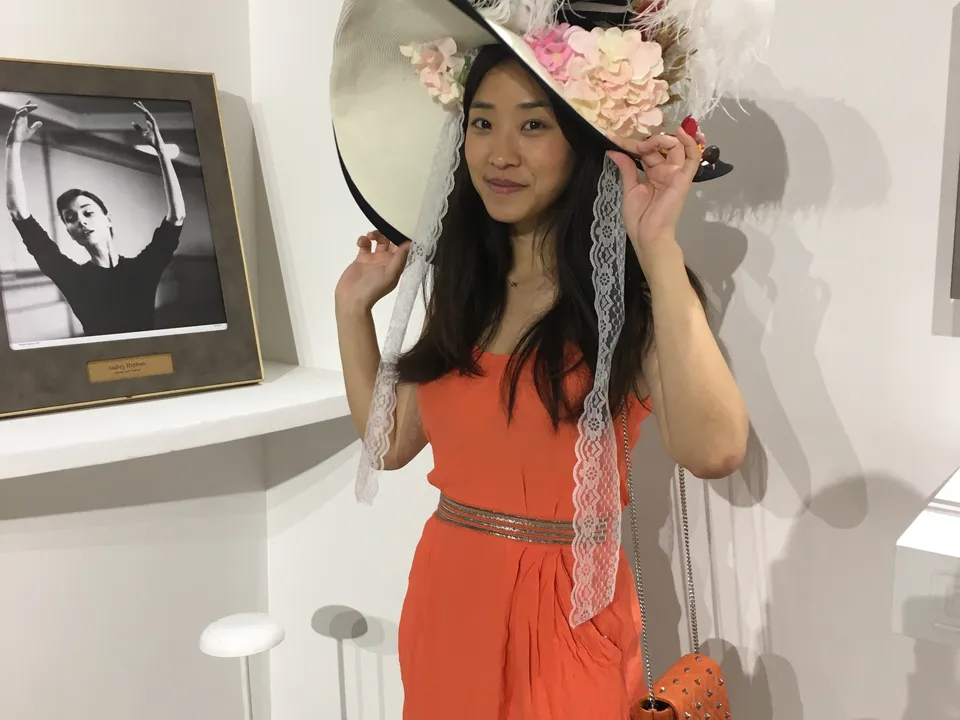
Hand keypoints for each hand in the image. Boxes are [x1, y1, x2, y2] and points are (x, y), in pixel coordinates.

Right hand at [6, 102, 41, 145]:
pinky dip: (21, 113)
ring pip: (19, 111)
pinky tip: (26, 111)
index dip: (28, 106)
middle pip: (23, 109)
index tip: (32, 102)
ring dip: (25, 108)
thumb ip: (35, 126)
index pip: (25, 110)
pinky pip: (17, 116)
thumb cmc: (21, 137)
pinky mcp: (15, 123)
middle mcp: (19, 118)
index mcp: (22, 119)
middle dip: (29, 106)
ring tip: (31, 106)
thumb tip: (41, 122)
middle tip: (36, 105)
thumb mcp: (31, 131)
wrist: (15, 142)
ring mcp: (16, 120)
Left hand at [132, 101, 162, 149]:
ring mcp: (155, 127)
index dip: (141, 108)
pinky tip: (146, 121)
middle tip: (137, 102)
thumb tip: (133, 122)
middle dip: (143, 108)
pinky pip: (153, 127)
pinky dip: (150, 124)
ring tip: (143, 109)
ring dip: (147, 114)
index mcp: (149, 123)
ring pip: (151, 118)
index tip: (135, 103)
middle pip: (147, 114)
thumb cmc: (152, 140)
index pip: (145, 114)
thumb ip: (138, 128)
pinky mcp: (156, 133)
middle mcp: (153, 123)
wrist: (157, 146)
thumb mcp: (143, 133)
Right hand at [335, 231, 410, 313]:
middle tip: (383, 229)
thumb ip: (399, 258)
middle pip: (391, 242)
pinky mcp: (361, 258)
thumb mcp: (390, 274)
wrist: (352, 299)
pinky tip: (361, 242)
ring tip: (370, 236)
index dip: (403, 239)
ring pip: (378, 241)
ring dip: (375, 235)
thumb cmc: (373, 288)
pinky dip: (363, 240)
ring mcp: (374, 259)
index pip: (403, 249)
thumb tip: (410, 244)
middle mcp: (387, 261)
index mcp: (396, 266)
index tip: (402, 228)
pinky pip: (364, 244)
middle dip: (388, 234)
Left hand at [607, 126, 701, 255]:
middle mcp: (666, 170)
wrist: (647, 235)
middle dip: (645, 140)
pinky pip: (692, 158)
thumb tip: (613, 150)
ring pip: (676, 147)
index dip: (632, 143)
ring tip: (649, 140)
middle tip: (628, 140)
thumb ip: (626, 168)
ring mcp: (676, 173)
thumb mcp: (630, 188)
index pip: (646, 151)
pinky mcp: (684, 178)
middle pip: (660, 146)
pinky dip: (689, 144)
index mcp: (653, 173)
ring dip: (663, 139)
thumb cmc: (638, 218)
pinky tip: (680, 133)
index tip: (614, 137)